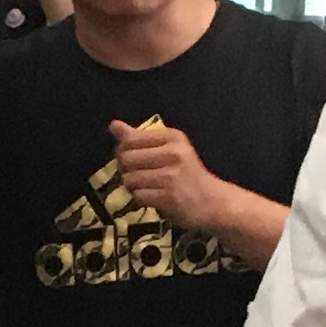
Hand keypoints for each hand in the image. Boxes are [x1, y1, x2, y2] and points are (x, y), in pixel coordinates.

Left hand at [109, 118, 233, 234]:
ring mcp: (171, 176)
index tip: (134, 159)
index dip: (123, 150)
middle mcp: (173, 153)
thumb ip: (139, 137)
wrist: (212, 201)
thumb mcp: (168, 149)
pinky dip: (140, 198)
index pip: (131, 139)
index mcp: (173, 137)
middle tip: (137, 175)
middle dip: (125, 169)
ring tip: (146, 187)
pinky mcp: (169, 197)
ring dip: (132, 186)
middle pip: (126, 158)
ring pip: (129, 178)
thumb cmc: (187, 174)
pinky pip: (138, 195)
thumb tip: (113, 125)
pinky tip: (152, 197)